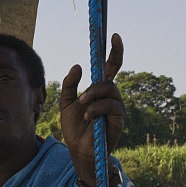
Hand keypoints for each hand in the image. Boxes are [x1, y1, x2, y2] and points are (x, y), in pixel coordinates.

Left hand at [60, 34, 126, 184]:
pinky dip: (96, 109)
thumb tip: (79, 65)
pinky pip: (110, 105)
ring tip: (83, 107)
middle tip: (81, 98)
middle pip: (111, 76)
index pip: (111, 66)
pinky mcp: (119, 118)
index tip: (113, 36)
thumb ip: (69, 85)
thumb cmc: (74, 128)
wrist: (78, 150)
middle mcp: (111, 96)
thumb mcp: (66, 104)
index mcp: (99, 90)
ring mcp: (117, 106)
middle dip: (95, 84)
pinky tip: (88, 117)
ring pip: (110, 89)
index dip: (114, 51)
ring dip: (93, 95)